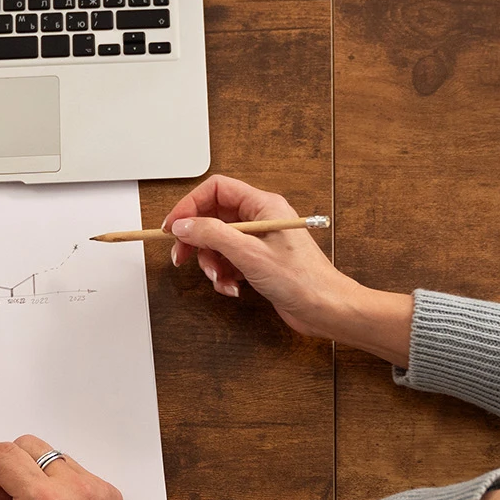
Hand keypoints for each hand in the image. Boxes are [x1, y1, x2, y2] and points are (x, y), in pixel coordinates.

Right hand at [161, 174, 413, 365]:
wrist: (326, 309)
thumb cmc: (303, 280)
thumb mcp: (250, 254)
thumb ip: (212, 235)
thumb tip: (184, 225)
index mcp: (263, 206)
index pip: (217, 190)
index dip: (191, 205)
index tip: (173, 226)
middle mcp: (261, 219)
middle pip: (213, 218)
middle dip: (197, 240)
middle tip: (181, 257)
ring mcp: (260, 241)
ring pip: (218, 243)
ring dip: (212, 264)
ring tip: (220, 279)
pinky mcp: (259, 262)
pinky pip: (229, 262)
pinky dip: (224, 276)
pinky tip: (233, 289)